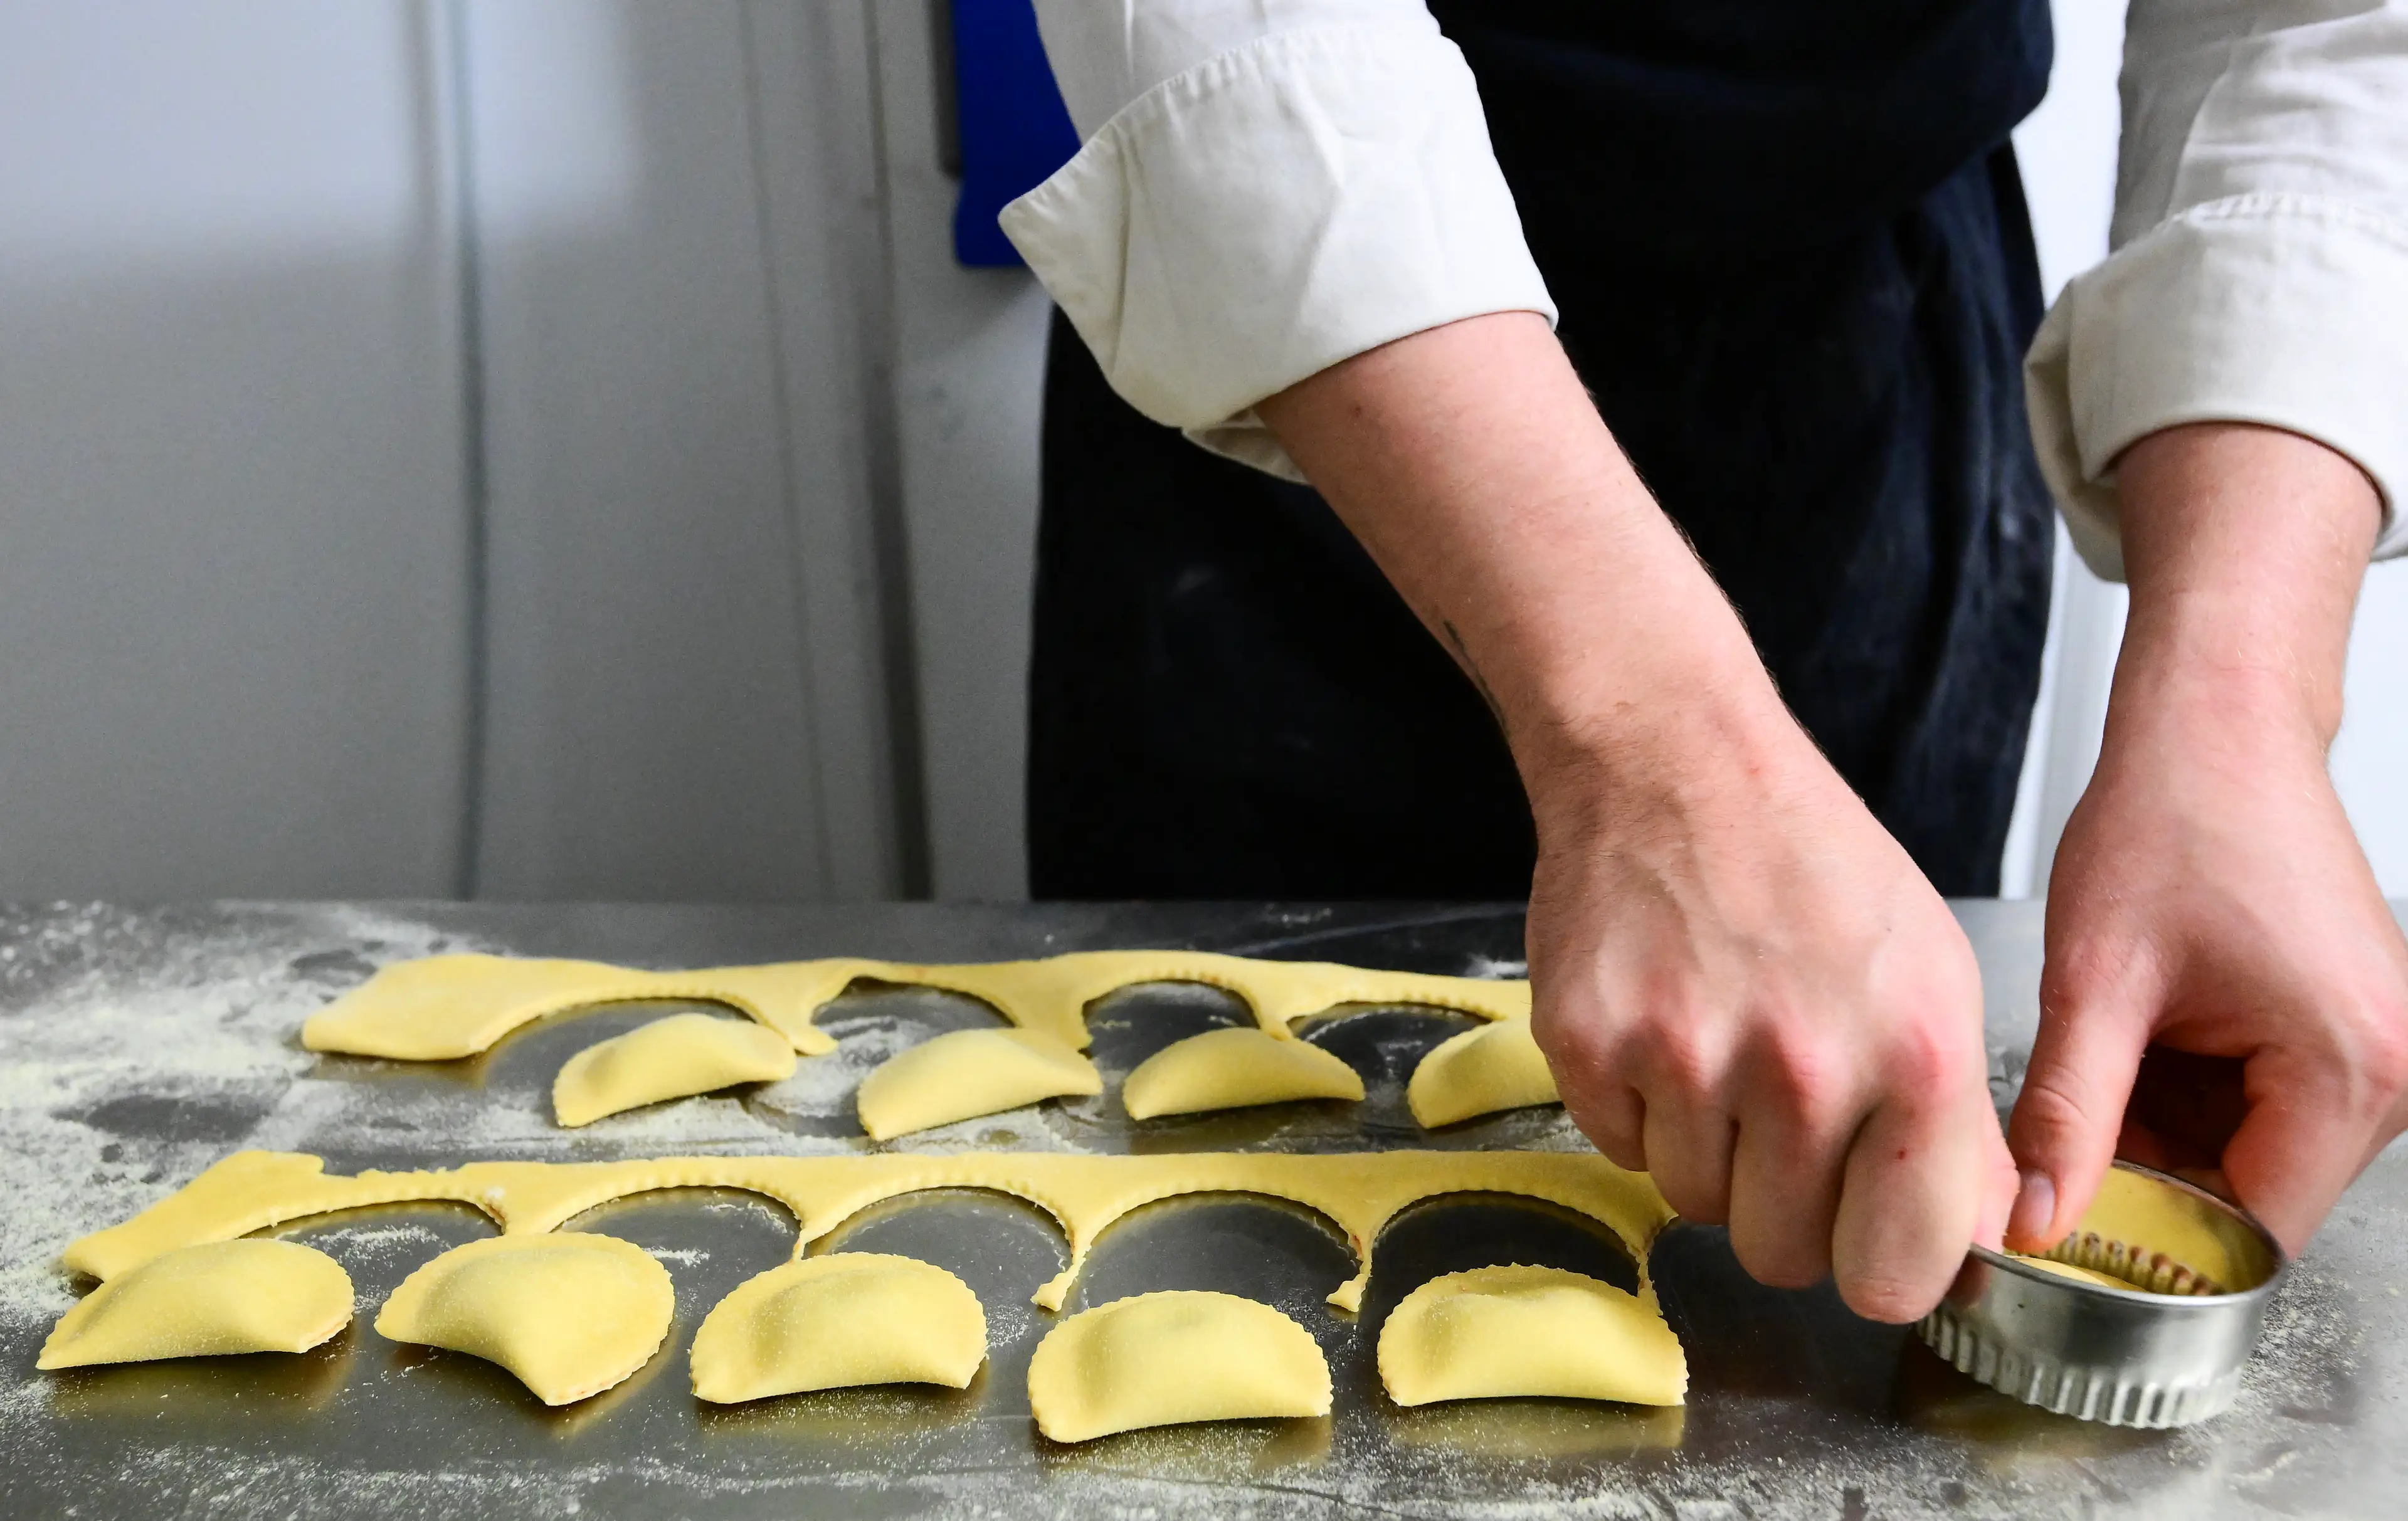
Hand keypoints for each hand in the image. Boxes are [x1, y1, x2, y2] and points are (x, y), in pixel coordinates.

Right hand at [1523, 710, 2016, 1323]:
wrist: (1675, 764)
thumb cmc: (1811, 865)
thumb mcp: (1934, 978)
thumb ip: (1961, 1129)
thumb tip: (1968, 1250)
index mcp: (1916, 1055)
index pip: (1898, 1273)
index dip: (1878, 1265)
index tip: (1865, 1235)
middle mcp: (1803, 1067)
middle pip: (1785, 1255)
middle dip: (1785, 1208)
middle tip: (1783, 1118)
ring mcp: (1685, 1058)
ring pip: (1697, 1206)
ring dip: (1709, 1152)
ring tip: (1722, 1046)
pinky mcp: (1588, 1046)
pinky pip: (1621, 1151)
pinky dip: (1640, 1110)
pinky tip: (1664, 1023)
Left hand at [2008, 424, 2407, 1256]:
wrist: (2216, 727)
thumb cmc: (2172, 818)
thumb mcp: (2096, 981)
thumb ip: (2067, 1115)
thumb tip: (2034, 1221)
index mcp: (2350, 1070)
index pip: (2248, 1234)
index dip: (2146, 1244)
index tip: (2062, 1230)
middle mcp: (2392, 1075)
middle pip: (2251, 1201)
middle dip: (2148, 1182)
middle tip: (2056, 1132)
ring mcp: (2377, 1058)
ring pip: (2245, 1160)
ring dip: (2160, 1137)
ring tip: (2104, 1052)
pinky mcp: (2347, 1038)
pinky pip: (2254, 1114)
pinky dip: (2182, 1099)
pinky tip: (2137, 1039)